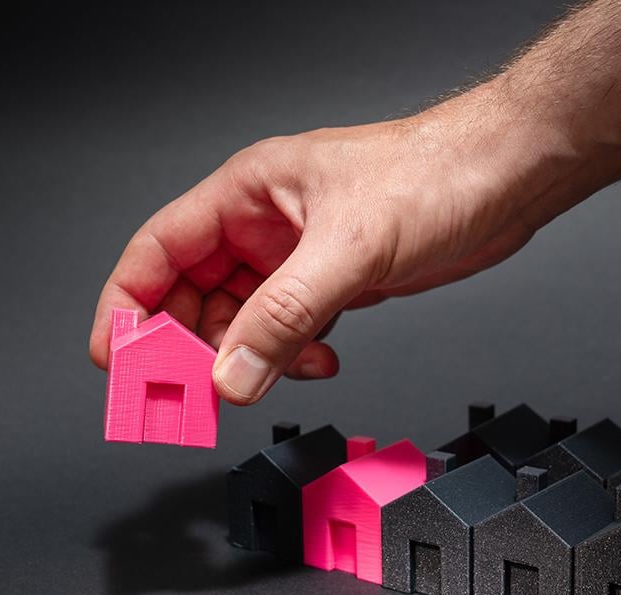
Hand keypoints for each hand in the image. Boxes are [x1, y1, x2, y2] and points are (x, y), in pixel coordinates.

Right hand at [89, 86, 571, 403]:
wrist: (504, 178)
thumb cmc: (433, 173)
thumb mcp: (350, 248)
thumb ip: (286, 315)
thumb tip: (234, 373)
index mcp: (248, 193)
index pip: (159, 250)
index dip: (128, 305)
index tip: (116, 358)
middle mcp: (265, 225)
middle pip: (193, 295)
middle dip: (189, 346)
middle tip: (191, 394)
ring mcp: (298, 258)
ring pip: (242, 321)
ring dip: (249, 358)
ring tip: (267, 378)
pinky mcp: (333, 284)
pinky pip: (288, 331)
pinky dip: (294, 357)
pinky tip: (321, 362)